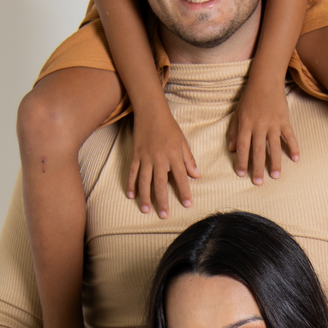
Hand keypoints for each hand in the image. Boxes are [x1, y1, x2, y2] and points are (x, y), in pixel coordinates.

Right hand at [127, 102, 198, 217]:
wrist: (151, 112)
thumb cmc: (169, 127)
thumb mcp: (183, 142)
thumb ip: (189, 160)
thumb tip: (196, 175)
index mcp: (173, 155)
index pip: (180, 177)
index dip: (184, 191)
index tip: (187, 204)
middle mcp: (159, 158)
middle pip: (160, 183)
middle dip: (162, 200)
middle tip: (164, 215)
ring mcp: (145, 157)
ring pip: (144, 181)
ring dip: (145, 196)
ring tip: (146, 210)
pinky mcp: (135, 155)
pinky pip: (132, 172)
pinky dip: (130, 184)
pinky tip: (131, 195)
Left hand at [228, 76, 300, 183]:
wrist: (265, 80)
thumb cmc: (249, 97)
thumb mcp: (237, 113)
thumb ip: (233, 131)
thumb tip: (231, 150)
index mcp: (245, 124)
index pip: (242, 146)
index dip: (241, 161)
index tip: (241, 174)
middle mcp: (258, 125)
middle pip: (258, 150)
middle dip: (257, 167)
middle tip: (257, 182)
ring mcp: (273, 123)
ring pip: (274, 146)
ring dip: (275, 162)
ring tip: (275, 176)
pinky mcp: (284, 120)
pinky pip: (290, 136)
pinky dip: (293, 147)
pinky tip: (296, 158)